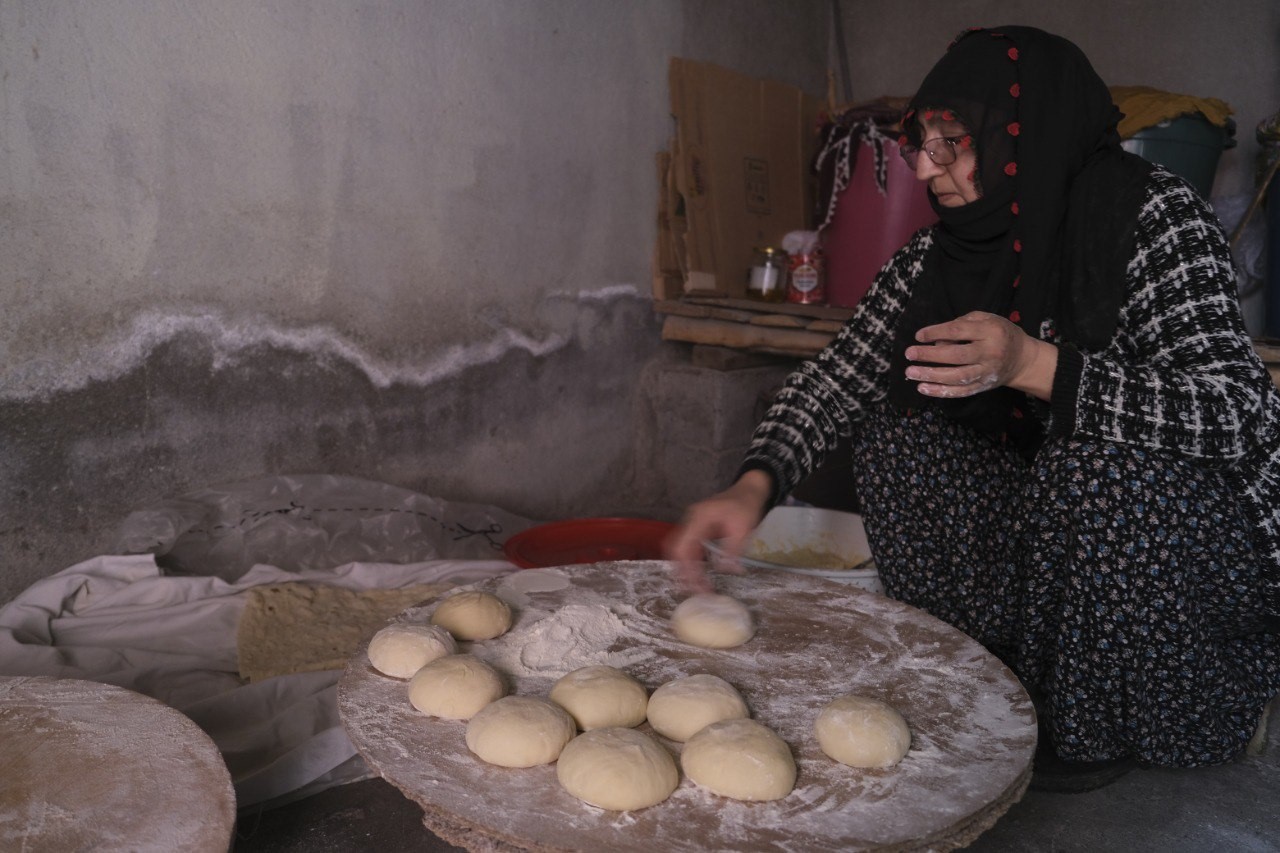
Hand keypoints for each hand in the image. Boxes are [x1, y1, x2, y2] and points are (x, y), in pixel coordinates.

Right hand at [664, 470, 772, 592]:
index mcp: (699, 517)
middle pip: (676, 549)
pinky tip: (699, 575)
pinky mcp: (697, 528)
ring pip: (679, 549)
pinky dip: (690, 562)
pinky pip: (688, 547)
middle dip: (681, 571)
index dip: (687, 568)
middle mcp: (690, 520)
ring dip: (685, 568)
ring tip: (696, 586)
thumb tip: (726, 571)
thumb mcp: (744, 527)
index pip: (683, 546)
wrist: (749, 489)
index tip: (697, 585)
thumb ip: (733, 549)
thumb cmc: (747, 505)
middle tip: (693, 590)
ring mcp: (692, 524)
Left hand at [904, 311, 1057, 400]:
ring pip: (956, 376)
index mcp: (990, 332)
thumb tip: (937, 339)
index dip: (936, 332)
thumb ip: (962, 324)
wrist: (1022, 359)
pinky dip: (940, 392)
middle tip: (909, 354)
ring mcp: (986, 372)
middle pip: (955, 355)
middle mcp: (989, 353)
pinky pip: (960, 392)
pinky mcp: (983, 386)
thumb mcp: (986, 319)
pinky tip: (923, 388)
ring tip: (911, 373)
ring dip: (931, 376)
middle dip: (930, 355)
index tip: (919, 335)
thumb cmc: (999, 333)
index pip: (958, 332)